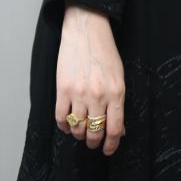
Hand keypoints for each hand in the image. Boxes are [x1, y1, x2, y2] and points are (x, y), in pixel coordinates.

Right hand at [55, 1, 125, 155]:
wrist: (86, 31)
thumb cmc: (105, 52)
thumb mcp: (119, 77)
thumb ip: (118, 102)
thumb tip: (118, 128)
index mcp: (117, 93)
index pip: (115, 129)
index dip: (111, 144)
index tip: (108, 149)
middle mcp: (98, 96)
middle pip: (95, 131)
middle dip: (94, 142)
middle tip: (93, 142)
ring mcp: (79, 93)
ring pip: (78, 127)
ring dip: (79, 134)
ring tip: (81, 132)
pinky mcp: (62, 89)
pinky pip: (61, 117)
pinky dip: (64, 126)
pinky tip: (67, 125)